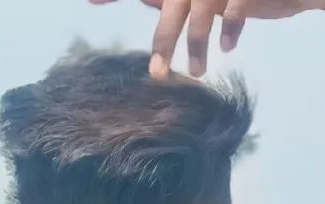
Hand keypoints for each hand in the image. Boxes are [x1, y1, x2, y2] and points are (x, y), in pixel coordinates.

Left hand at [88, 0, 324, 76]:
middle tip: (157, 75)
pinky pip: (234, 8)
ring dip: (197, 46)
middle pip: (171, 6)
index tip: (90, 1)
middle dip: (164, 41)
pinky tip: (228, 48)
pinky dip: (229, 30)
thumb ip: (168, 0)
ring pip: (200, 12)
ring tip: (196, 73)